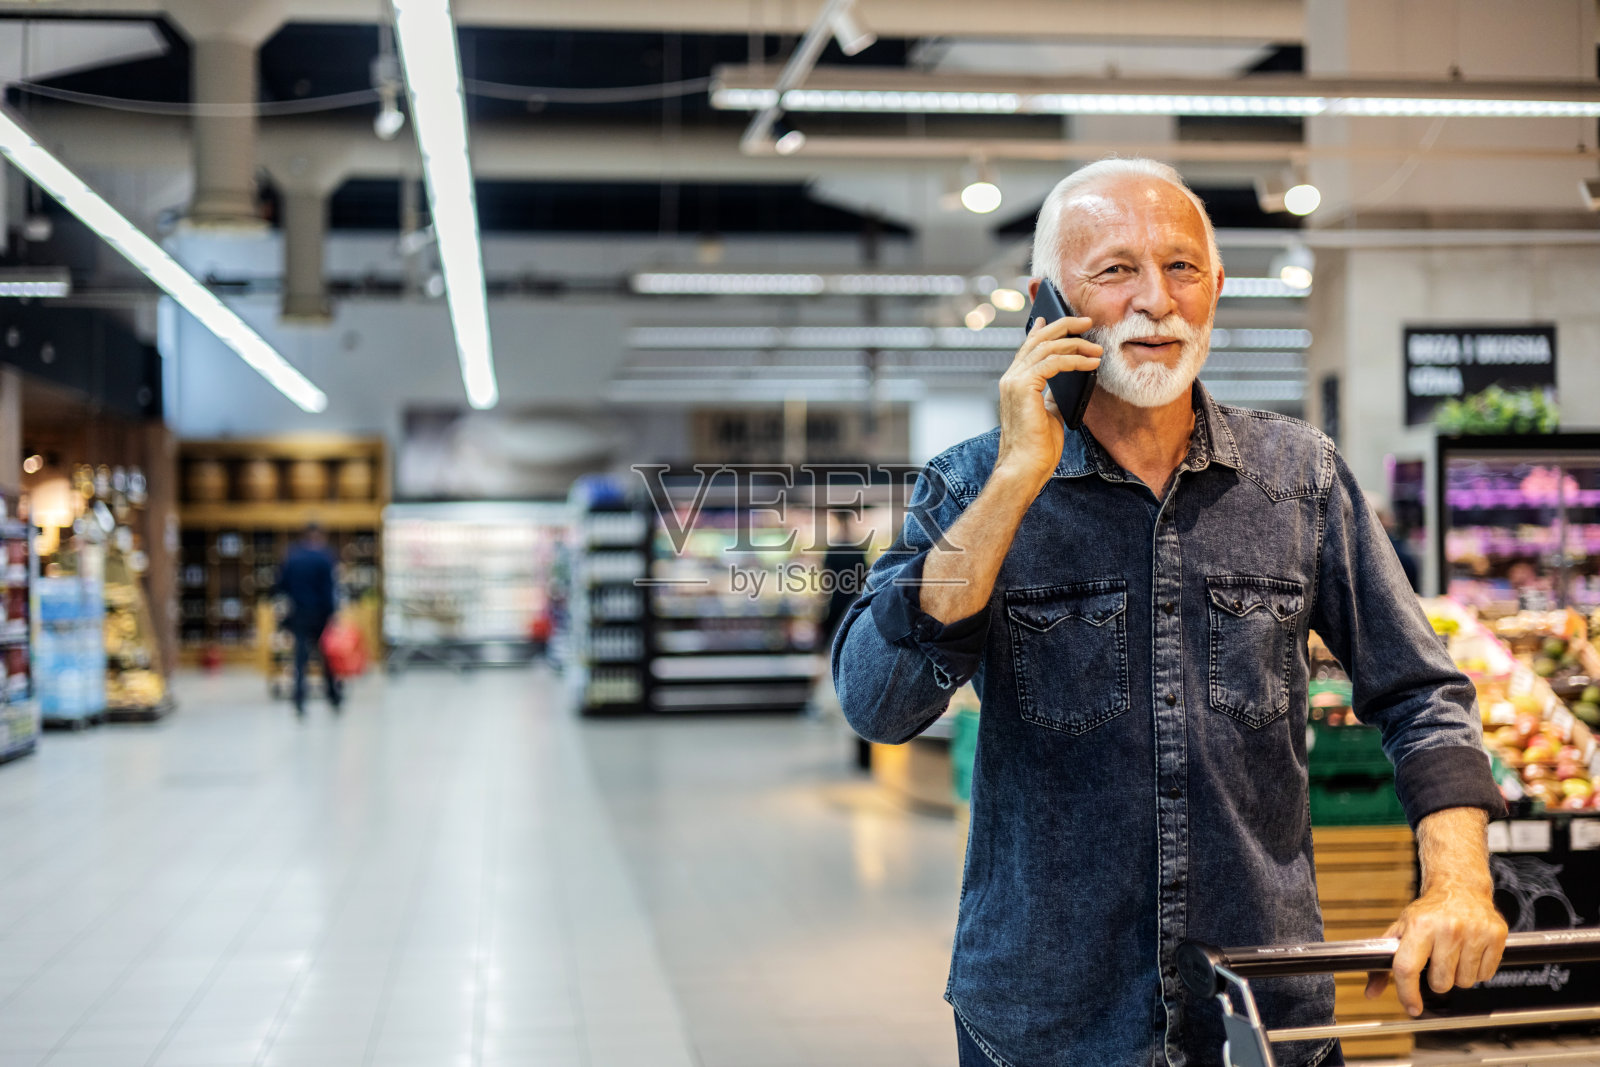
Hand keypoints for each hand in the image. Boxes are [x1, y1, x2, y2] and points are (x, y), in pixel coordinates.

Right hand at [994, 315, 1101, 496]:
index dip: (1041, 330)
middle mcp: (1011, 378)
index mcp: (1014, 383)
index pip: (1028, 348)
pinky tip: (1091, 364)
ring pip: (1047, 347)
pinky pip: (1054, 362)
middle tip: (1086, 321)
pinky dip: (1075, 360)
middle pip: (1038, 339)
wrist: (1025, 468)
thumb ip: (1052, 395)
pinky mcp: (1025, 386)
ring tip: (1097, 348)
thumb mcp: (1048, 414)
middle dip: (1064, 326)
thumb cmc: (1037, 448)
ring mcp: (1015, 381)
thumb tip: (1066, 382)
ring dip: (1076, 344)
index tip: (1053, 317)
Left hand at [1365, 885, 1506, 1015]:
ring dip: (1459, 975)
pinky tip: (1470, 951)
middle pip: (1441, 983)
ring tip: (1454, 953)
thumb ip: (1383, 964)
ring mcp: (1474, 931)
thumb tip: (1371, 993)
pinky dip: (1478, 970)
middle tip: (1437, 960)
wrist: (1459, 887)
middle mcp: (1447, 928)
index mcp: (1419, 925)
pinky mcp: (1495, 935)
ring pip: (1465, 982)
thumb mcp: (1400, 931)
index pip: (1407, 968)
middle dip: (1437, 979)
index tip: (1412, 1008)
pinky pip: (1486, 975)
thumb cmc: (1428, 913)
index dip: (1407, 993)